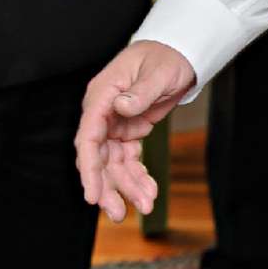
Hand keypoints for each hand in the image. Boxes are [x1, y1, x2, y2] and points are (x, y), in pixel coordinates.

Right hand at [75, 40, 197, 220]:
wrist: (178, 55)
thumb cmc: (166, 57)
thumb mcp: (158, 72)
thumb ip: (140, 91)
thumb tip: (121, 105)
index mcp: (102, 96)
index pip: (88, 137)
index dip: (89, 168)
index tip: (92, 194)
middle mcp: (103, 113)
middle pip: (98, 157)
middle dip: (107, 187)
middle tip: (117, 213)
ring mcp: (114, 125)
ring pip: (114, 164)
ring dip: (127, 187)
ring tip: (145, 206)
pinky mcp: (128, 132)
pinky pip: (128, 161)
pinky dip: (138, 177)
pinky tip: (150, 191)